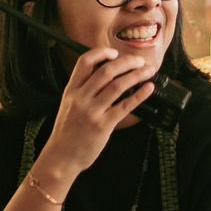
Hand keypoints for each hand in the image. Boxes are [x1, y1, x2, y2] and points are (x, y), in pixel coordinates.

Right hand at [32, 48, 156, 194]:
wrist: (61, 157)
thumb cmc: (67, 132)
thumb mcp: (69, 106)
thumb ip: (83, 91)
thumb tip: (107, 78)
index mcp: (71, 90)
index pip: (84, 62)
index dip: (101, 53)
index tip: (114, 53)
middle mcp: (81, 98)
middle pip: (106, 71)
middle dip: (127, 62)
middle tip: (140, 61)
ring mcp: (92, 111)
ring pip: (118, 85)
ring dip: (137, 75)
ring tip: (148, 71)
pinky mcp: (103, 125)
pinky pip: (125, 106)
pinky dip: (139, 95)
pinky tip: (148, 89)